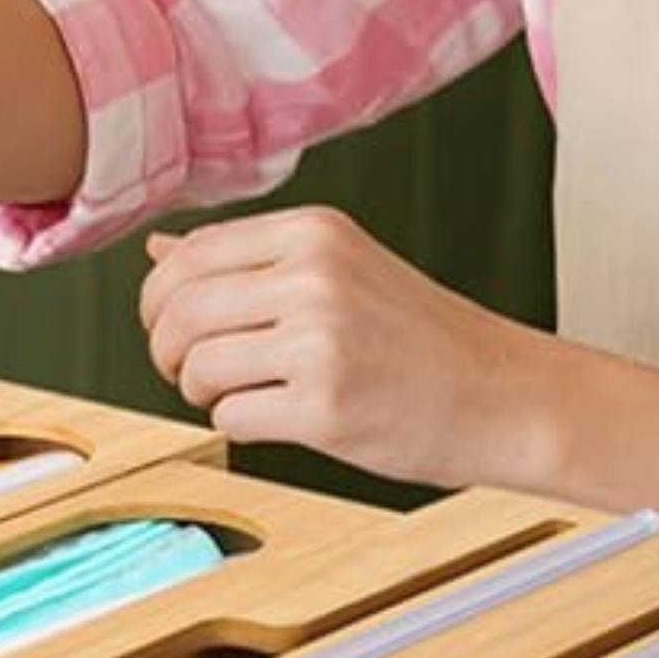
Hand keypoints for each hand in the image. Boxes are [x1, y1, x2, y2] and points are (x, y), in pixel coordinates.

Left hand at [140, 207, 558, 489]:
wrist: (500, 394)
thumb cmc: (418, 337)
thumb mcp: (337, 269)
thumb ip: (248, 258)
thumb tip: (159, 251)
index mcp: (314, 233)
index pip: (189, 256)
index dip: (157, 300)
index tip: (167, 326)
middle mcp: (314, 278)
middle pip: (179, 312)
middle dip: (165, 351)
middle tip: (184, 370)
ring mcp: (320, 343)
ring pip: (196, 367)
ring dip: (201, 391)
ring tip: (238, 393)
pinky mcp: (324, 407)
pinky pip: (229, 417)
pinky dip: (237, 424)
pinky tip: (276, 417)